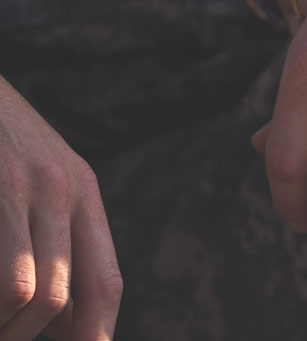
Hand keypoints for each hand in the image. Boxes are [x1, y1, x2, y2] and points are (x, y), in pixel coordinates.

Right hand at [0, 78, 121, 340]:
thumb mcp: (38, 174)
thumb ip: (54, 232)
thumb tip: (58, 309)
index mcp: (82, 192)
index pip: (104, 283)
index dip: (95, 334)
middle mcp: (63, 189)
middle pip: (63, 299)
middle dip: (27, 336)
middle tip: (8, 336)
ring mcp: (25, 185)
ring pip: (29, 294)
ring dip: (5, 324)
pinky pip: (6, 275)